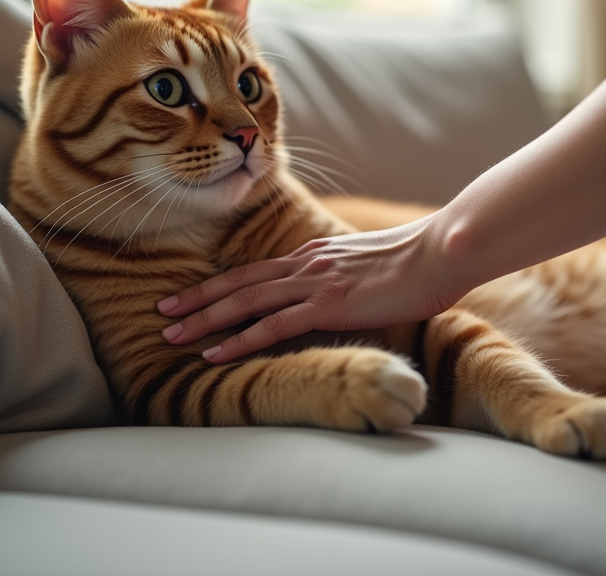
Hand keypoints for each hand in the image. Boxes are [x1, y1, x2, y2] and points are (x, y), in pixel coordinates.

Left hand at [156, 216, 466, 362]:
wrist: (442, 251)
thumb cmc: (420, 261)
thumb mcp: (373, 265)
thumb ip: (349, 276)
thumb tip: (345, 293)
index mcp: (316, 254)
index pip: (257, 271)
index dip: (221, 285)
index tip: (191, 296)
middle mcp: (307, 263)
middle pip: (239, 282)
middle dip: (197, 300)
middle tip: (163, 314)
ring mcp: (315, 282)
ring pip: (244, 301)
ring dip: (204, 319)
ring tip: (171, 335)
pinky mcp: (328, 304)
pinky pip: (271, 325)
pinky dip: (238, 339)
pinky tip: (213, 353)